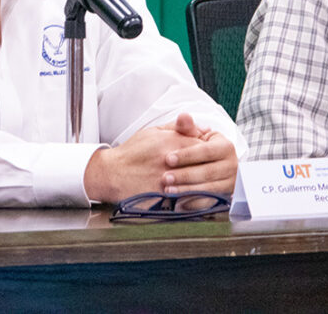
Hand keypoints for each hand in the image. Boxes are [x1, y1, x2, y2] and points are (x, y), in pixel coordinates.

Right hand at [82, 113, 237, 202]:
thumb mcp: (154, 132)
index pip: (201, 146)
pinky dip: (193, 200)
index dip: (207, 150)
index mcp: (170, 143)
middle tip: (215, 171)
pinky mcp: (161, 197)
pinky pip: (184, 200)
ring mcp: (166, 181)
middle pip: (201, 165)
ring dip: (205, 185)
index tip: (209, 154)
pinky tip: (199, 200)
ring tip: (212, 186)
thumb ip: (177, 128)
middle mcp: (170, 162)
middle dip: (209, 168)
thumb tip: (198, 126)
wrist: (112, 173)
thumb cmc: (132, 152)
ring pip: (196, 184)